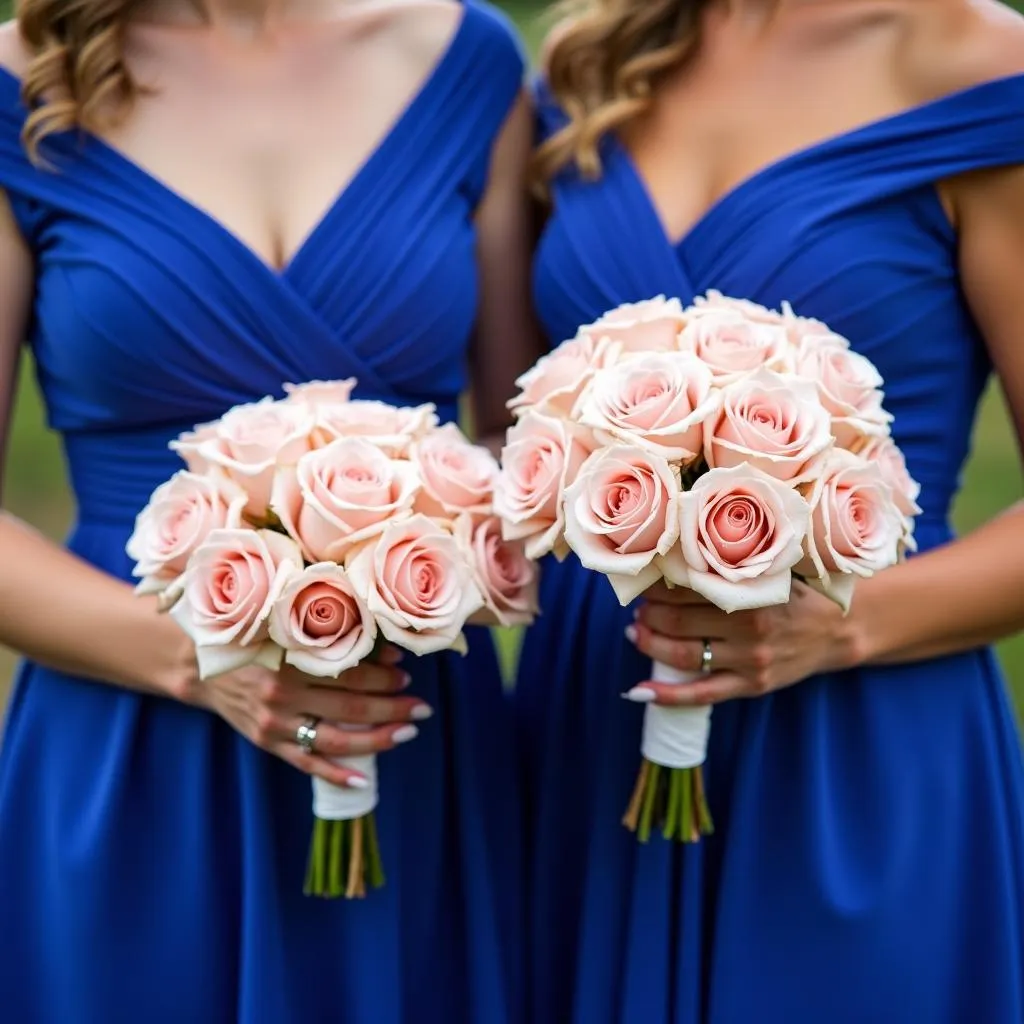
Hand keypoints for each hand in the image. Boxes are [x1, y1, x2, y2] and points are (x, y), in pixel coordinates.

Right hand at [195, 645, 428, 787]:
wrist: (201, 665)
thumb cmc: (254, 639)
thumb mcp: (286, 629)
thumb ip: (331, 638)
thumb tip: (387, 652)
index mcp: (289, 660)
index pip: (348, 672)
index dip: (382, 674)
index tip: (405, 671)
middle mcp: (282, 695)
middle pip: (349, 707)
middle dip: (391, 708)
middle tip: (421, 707)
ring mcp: (274, 724)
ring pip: (334, 739)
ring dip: (376, 739)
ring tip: (406, 732)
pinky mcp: (268, 743)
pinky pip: (306, 764)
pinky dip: (335, 774)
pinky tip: (363, 780)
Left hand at [627, 581, 859, 705]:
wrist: (837, 630)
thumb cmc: (794, 593)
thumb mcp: (769, 571)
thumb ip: (730, 565)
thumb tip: (676, 556)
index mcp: (751, 593)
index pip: (688, 588)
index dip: (658, 585)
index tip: (644, 579)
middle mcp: (750, 628)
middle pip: (679, 621)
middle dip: (649, 613)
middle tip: (638, 606)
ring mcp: (750, 660)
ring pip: (684, 655)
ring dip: (650, 644)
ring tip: (636, 632)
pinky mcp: (751, 685)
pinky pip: (701, 694)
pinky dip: (667, 695)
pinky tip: (638, 692)